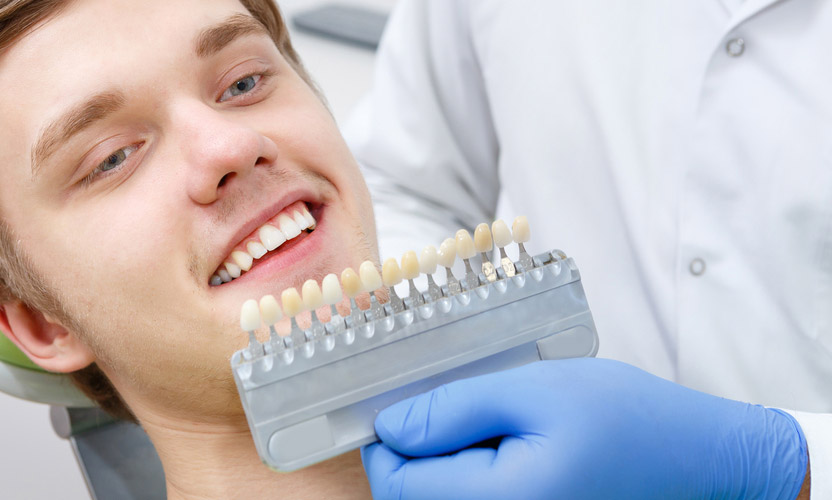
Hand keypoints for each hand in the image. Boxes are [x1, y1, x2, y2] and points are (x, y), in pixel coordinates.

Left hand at [362, 358, 807, 499]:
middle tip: (459, 410)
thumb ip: (453, 410)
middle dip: (420, 454)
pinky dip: (476, 476)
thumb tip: (390, 429)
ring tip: (494, 429)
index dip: (387, 444)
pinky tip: (508, 451)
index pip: (397, 487)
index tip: (402, 406)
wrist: (697, 458)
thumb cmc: (625, 420)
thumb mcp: (534, 391)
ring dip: (448, 467)